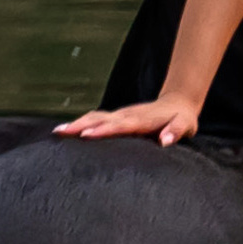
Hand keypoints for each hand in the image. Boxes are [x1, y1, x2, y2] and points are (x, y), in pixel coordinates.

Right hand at [54, 95, 202, 145]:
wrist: (178, 102)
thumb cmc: (182, 119)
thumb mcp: (185, 125)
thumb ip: (175, 131)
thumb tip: (166, 141)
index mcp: (141, 120)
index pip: (119, 125)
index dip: (103, 130)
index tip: (86, 135)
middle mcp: (126, 115)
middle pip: (99, 119)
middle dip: (80, 125)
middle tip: (61, 133)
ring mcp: (120, 115)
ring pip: (94, 117)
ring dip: (76, 123)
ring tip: (57, 133)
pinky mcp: (117, 118)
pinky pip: (96, 119)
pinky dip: (81, 123)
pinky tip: (67, 131)